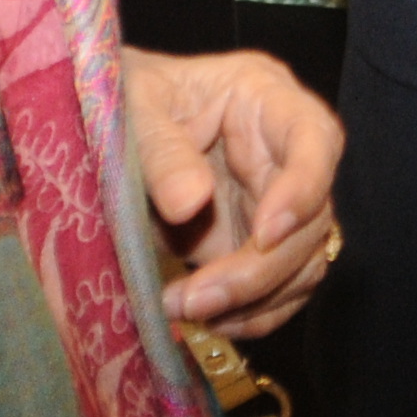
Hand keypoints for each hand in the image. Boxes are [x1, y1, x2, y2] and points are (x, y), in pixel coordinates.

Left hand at [124, 46, 344, 336]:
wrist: (101, 132)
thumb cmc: (121, 95)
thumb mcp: (131, 105)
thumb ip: (161, 150)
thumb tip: (190, 204)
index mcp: (264, 97)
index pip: (315, 138)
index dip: (304, 188)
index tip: (264, 234)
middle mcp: (282, 152)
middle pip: (313, 216)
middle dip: (260, 268)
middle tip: (196, 299)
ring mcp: (272, 202)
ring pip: (303, 263)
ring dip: (254, 299)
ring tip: (184, 310)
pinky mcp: (254, 247)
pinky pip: (278, 291)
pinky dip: (248, 315)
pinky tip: (203, 321)